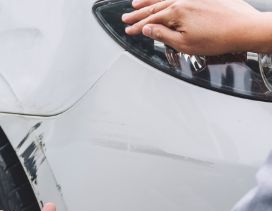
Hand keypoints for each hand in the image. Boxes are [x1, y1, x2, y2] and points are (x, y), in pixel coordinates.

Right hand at [123, 0, 270, 54]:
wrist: (245, 28)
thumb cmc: (218, 38)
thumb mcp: (184, 44)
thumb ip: (163, 35)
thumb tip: (148, 29)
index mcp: (176, 13)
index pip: (150, 20)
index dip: (137, 27)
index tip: (129, 30)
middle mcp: (183, 1)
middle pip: (155, 8)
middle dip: (138, 13)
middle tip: (126, 17)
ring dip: (149, 2)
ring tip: (137, 3)